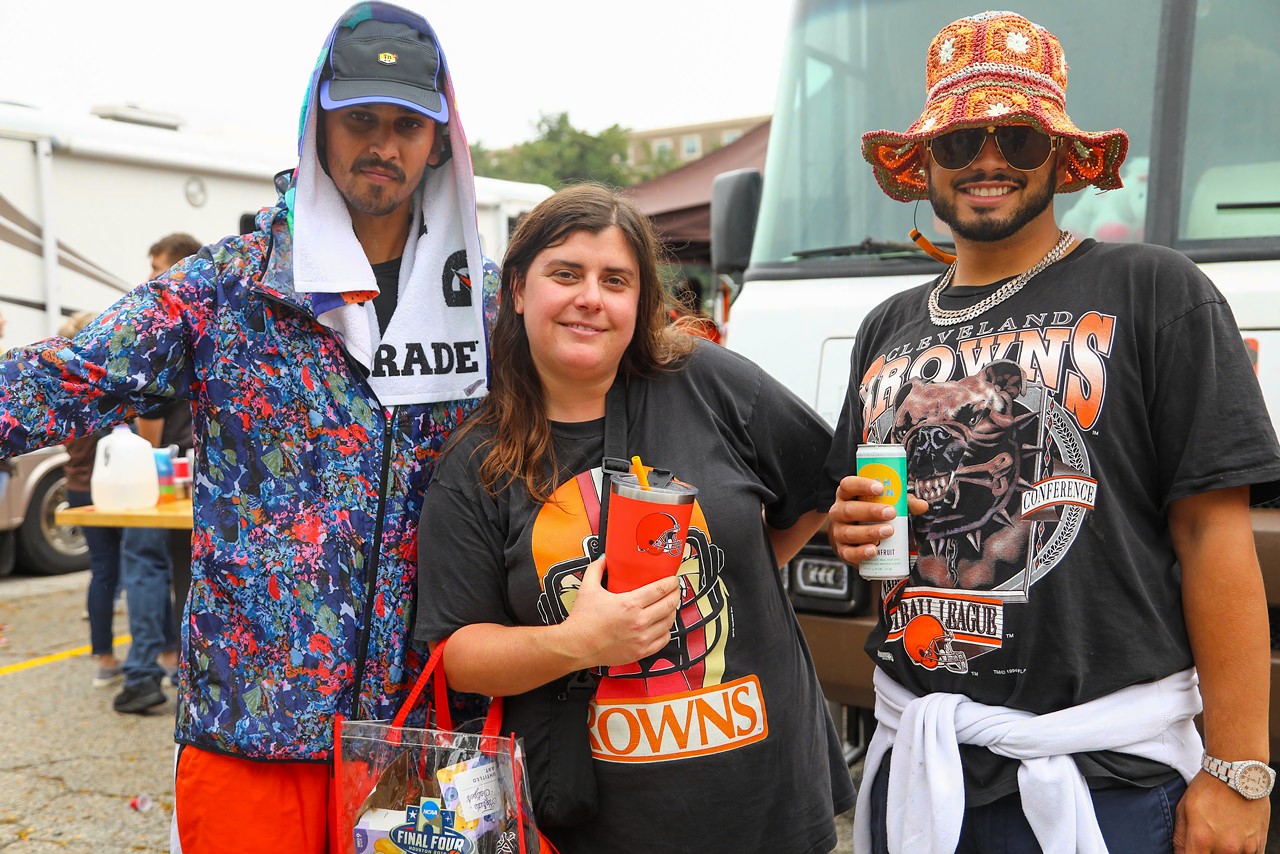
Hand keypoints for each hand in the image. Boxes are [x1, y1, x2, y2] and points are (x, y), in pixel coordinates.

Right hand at [559, 556, 681, 667]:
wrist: (576, 646)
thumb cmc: (582, 620)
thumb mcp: (588, 588)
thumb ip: (597, 569)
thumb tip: (605, 559)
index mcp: (629, 604)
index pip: (660, 590)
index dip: (671, 583)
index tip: (673, 579)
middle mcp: (639, 622)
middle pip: (669, 605)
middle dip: (675, 594)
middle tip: (674, 589)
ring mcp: (642, 639)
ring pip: (669, 622)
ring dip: (672, 612)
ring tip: (669, 605)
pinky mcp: (640, 652)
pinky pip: (663, 640)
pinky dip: (666, 631)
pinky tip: (662, 624)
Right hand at [827, 475, 927, 565]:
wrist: (861, 540)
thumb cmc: (874, 516)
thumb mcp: (888, 504)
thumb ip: (904, 503)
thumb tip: (923, 506)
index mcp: (847, 495)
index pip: (848, 485)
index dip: (862, 485)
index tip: (881, 488)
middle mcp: (838, 512)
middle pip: (849, 510)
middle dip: (870, 511)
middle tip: (891, 512)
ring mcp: (838, 532)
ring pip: (849, 532)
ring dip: (869, 532)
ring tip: (889, 531)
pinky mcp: (842, 551)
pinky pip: (849, 553)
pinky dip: (861, 552)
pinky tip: (874, 550)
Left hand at [1173, 771, 1269, 852]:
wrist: (1236, 773)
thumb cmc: (1207, 789)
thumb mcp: (1183, 809)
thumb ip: (1180, 837)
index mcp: (1201, 839)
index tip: (1189, 850)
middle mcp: (1224, 848)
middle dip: (1205, 852)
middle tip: (1205, 840)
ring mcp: (1244, 848)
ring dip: (1223, 853)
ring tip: (1221, 836)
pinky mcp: (1259, 845)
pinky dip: (1240, 853)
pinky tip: (1234, 841)